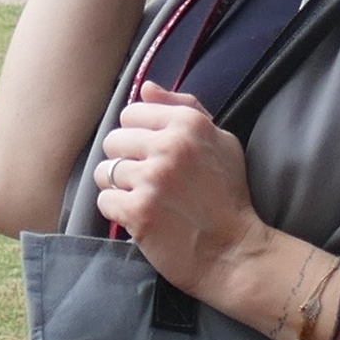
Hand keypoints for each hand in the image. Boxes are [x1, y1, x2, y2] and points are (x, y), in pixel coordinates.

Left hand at [95, 83, 270, 296]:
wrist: (234, 252)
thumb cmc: (228, 197)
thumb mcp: (222, 142)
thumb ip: (185, 108)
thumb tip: (146, 87)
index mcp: (189, 124)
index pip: (132, 113)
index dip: (137, 135)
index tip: (151, 154)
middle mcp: (170, 146)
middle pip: (113, 140)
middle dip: (124, 160)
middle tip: (145, 181)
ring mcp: (152, 179)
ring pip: (104, 171)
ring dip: (117, 187)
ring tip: (140, 199)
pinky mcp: (138, 211)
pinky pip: (104, 200)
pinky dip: (117, 211)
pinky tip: (138, 217)